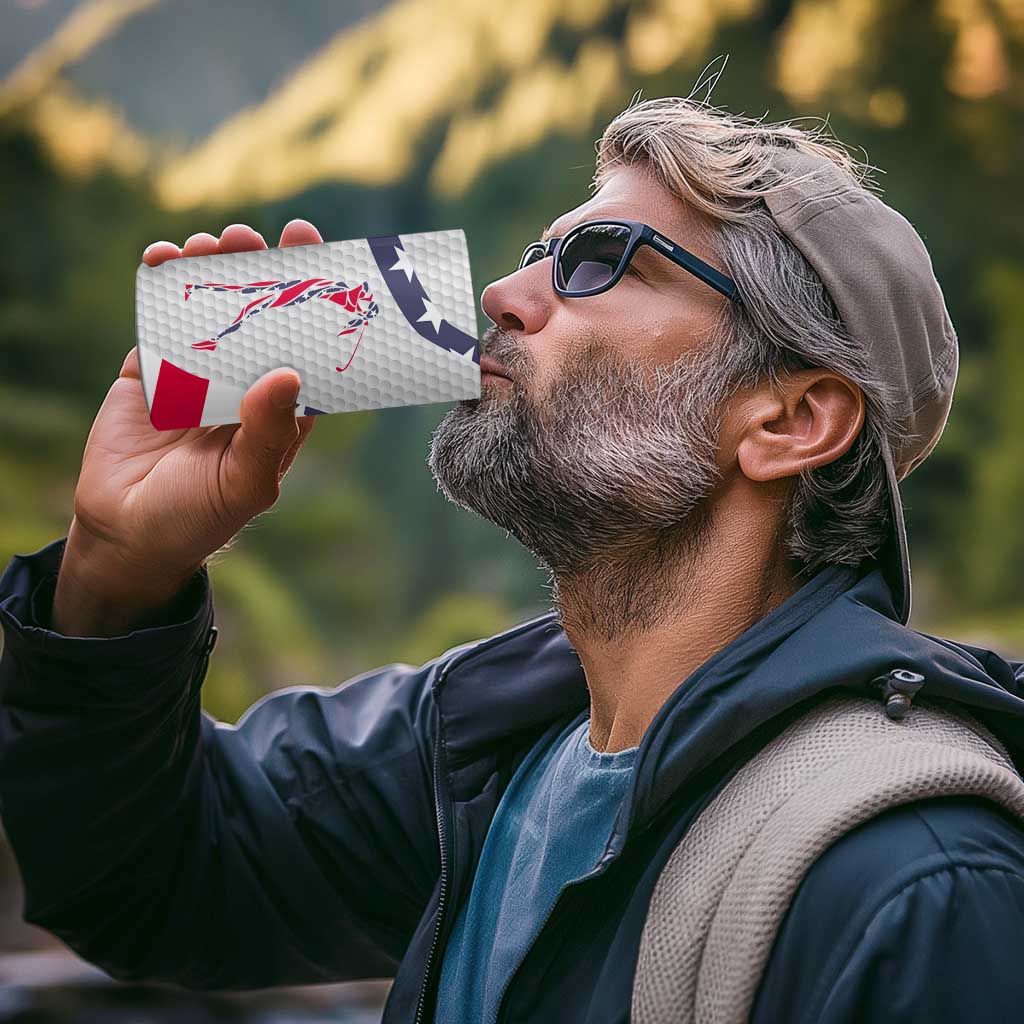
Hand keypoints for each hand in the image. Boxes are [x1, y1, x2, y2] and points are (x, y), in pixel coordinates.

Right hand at [52, 220, 324, 635]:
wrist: (127, 534)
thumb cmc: (200, 516)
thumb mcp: (244, 483)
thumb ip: (268, 432)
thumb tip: (288, 374)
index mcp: (280, 407)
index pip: (306, 344)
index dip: (312, 300)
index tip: (315, 254)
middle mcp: (245, 382)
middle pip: (259, 314)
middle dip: (258, 271)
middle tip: (253, 237)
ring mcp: (198, 372)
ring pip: (210, 307)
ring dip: (212, 269)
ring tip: (211, 244)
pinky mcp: (152, 369)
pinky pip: (159, 318)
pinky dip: (162, 284)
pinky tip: (164, 258)